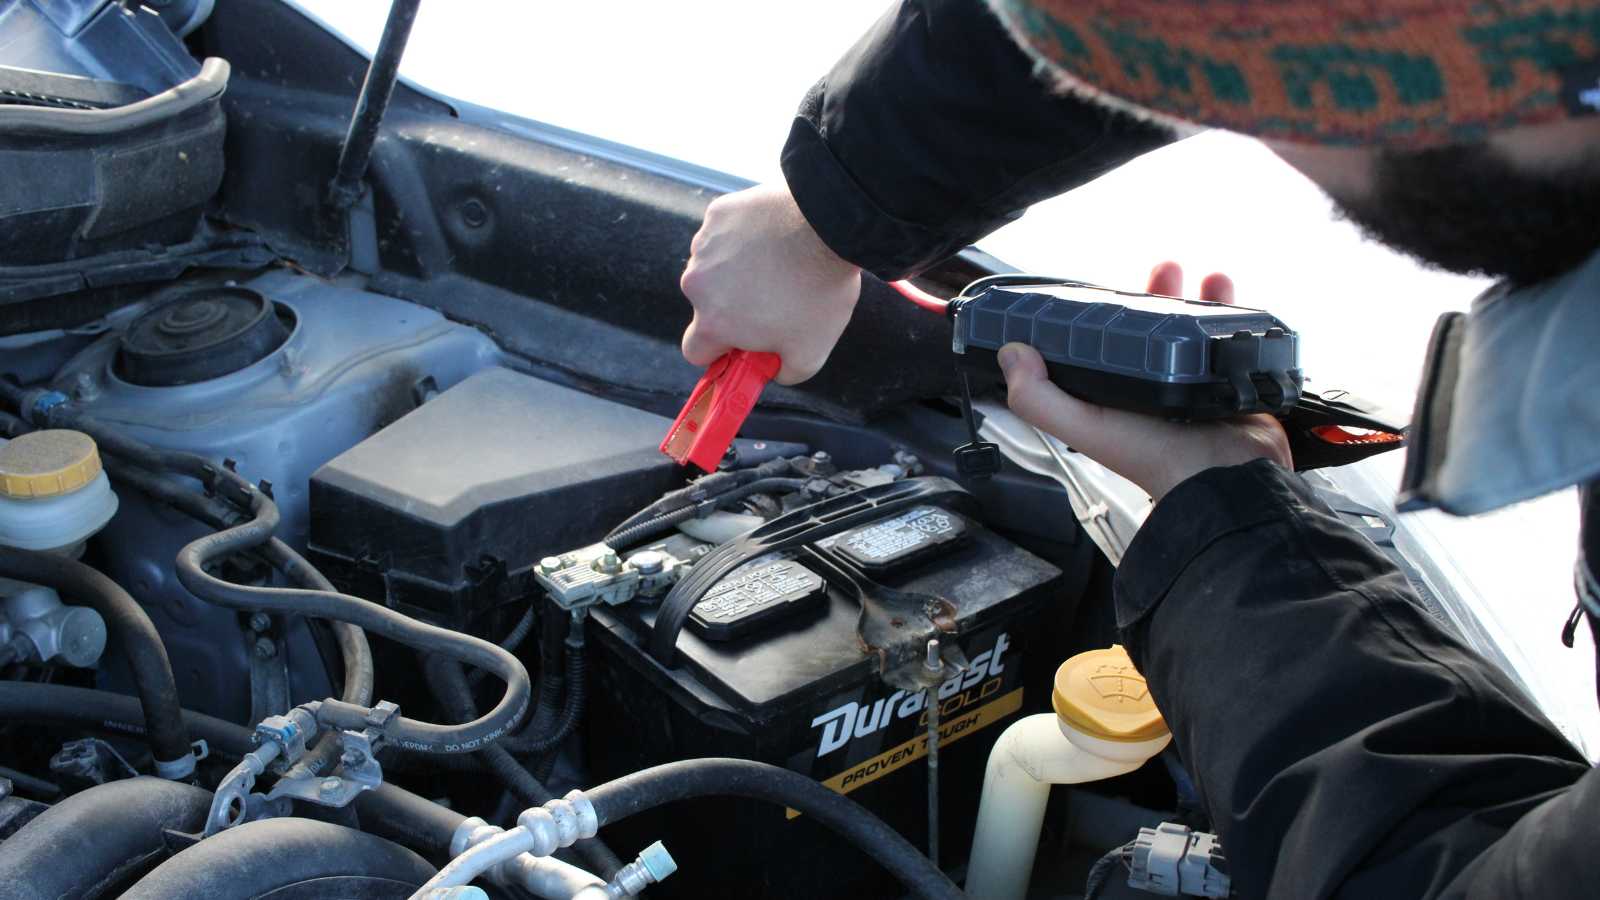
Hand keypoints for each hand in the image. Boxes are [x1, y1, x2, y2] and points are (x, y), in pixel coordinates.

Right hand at [679, 183, 862, 384]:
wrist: (828, 226)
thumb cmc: (819, 289)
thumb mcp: (811, 353)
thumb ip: (784, 373)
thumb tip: (774, 370)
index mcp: (713, 323)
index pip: (694, 351)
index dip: (718, 352)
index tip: (739, 345)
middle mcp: (697, 284)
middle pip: (706, 306)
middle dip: (733, 308)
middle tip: (774, 300)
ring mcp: (705, 245)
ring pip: (714, 268)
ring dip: (738, 270)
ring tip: (779, 265)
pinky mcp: (719, 214)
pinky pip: (725, 234)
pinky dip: (744, 238)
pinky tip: (774, 238)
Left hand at [998, 262, 1291, 501]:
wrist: (1225, 472)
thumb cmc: (1156, 458)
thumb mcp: (1084, 426)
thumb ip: (1041, 399)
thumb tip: (1011, 355)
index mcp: (1116, 392)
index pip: (1100, 346)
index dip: (1096, 318)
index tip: (1097, 289)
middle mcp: (1153, 384)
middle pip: (1150, 329)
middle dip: (1151, 295)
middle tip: (1160, 271)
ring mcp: (1192, 380)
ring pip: (1189, 327)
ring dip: (1190, 295)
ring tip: (1192, 274)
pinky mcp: (1226, 378)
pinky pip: (1226, 337)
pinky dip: (1227, 311)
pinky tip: (1224, 288)